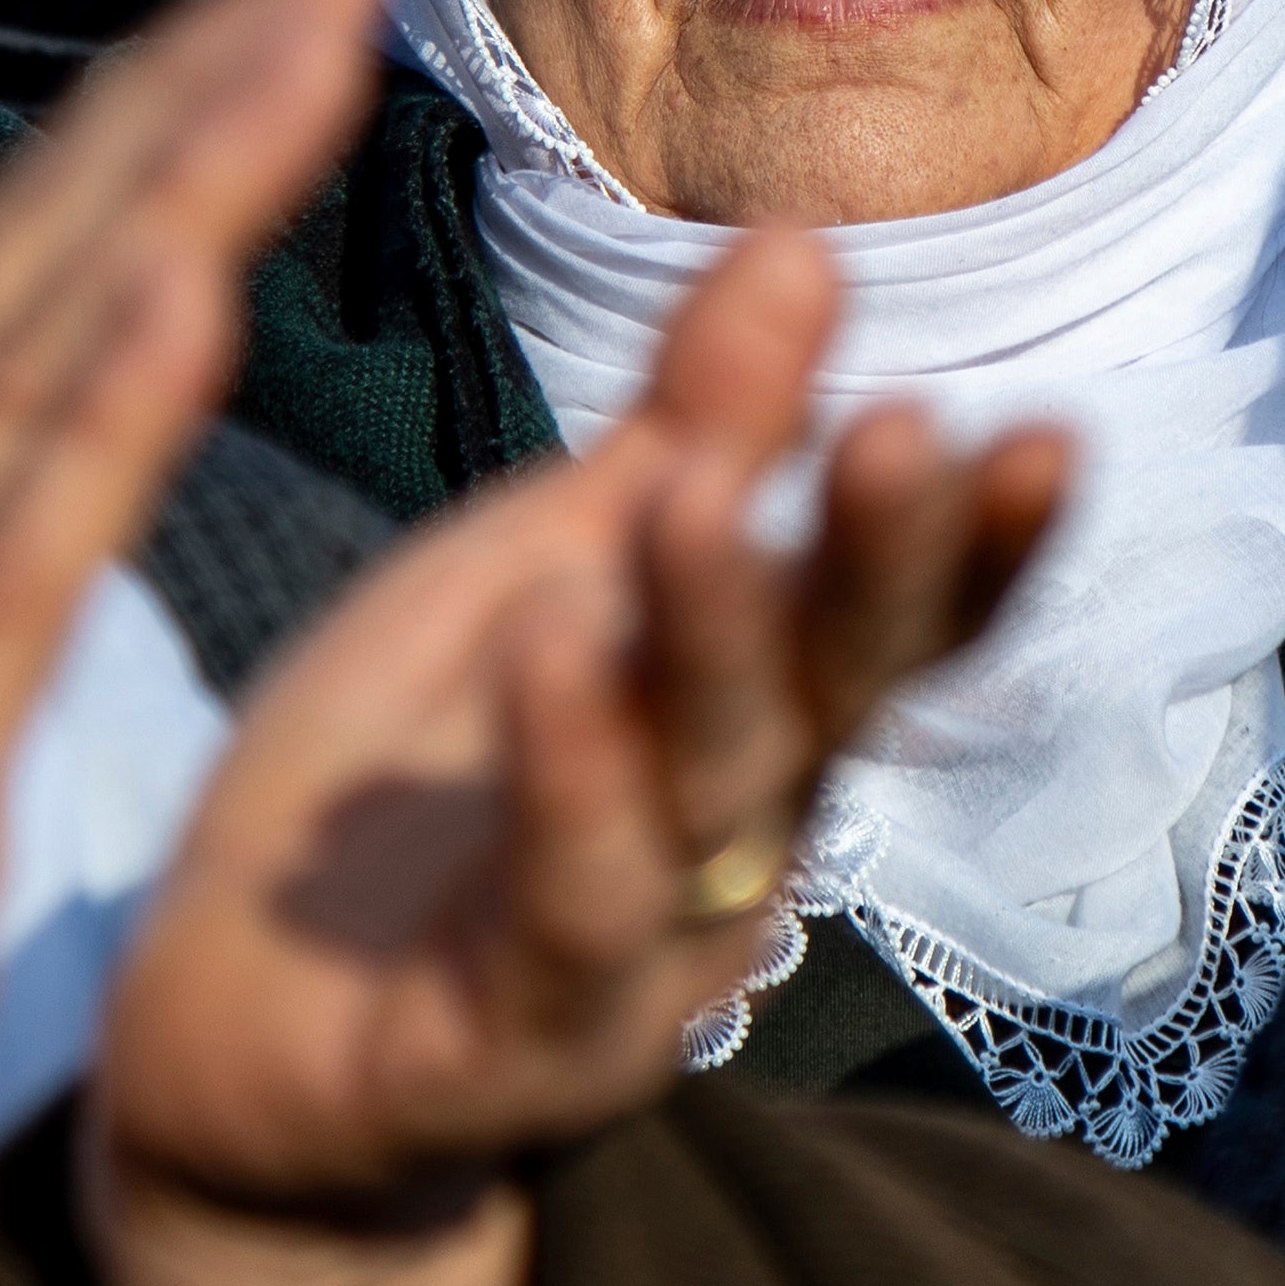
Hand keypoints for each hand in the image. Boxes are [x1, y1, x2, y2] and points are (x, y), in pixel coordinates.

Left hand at [82, 231, 1070, 1285]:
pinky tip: (547, 646)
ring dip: (714, 640)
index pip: (900, 630)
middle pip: (829, 693)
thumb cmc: (416, 786)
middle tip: (909, 428)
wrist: (236, 1048)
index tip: (1047, 434)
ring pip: (703, 788)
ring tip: (701, 499)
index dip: (981, 548)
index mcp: (755, 719)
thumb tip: (806, 237)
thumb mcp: (553, 570)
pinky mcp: (502, 1039)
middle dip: (878, 564)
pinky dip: (563, 775)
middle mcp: (730, 840)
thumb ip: (690, 431)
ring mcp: (632, 950)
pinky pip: (555, 906)